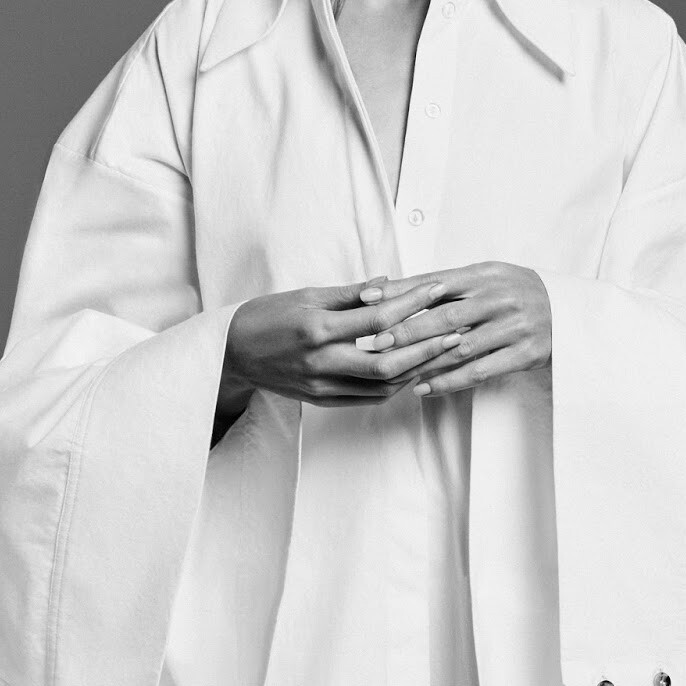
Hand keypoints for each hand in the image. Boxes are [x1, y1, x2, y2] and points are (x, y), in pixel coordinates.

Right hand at [219, 275, 469, 409]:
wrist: (231, 353)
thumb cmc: (267, 316)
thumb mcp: (306, 295)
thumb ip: (350, 294)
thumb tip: (390, 284)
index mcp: (317, 329)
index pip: (377, 318)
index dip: (412, 303)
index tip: (437, 290)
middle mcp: (321, 362)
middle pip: (387, 361)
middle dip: (425, 347)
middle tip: (455, 332)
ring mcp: (322, 386)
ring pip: (382, 386)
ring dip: (415, 371)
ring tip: (440, 353)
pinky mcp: (322, 400)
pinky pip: (367, 398)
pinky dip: (394, 386)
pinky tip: (411, 372)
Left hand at [355, 261, 551, 397]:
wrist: (571, 311)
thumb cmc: (516, 292)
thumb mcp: (486, 278)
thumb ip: (446, 285)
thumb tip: (392, 289)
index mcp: (485, 275)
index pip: (435, 282)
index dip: (400, 291)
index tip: (368, 299)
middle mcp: (500, 298)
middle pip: (444, 316)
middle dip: (406, 330)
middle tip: (375, 342)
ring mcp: (514, 326)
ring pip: (460, 347)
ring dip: (424, 361)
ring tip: (395, 370)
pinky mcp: (526, 353)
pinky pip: (480, 370)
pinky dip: (449, 381)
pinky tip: (425, 388)